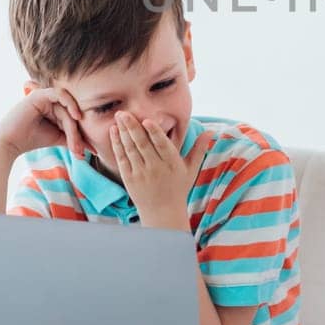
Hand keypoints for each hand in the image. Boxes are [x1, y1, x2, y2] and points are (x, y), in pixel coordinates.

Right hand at [0, 86, 88, 160]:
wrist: (10, 143)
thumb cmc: (32, 140)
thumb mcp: (58, 138)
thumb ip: (74, 138)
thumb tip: (93, 149)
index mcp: (55, 108)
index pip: (74, 118)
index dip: (82, 134)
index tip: (91, 151)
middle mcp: (50, 100)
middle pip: (72, 115)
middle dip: (77, 135)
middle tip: (79, 152)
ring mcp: (45, 96)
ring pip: (67, 110)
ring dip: (72, 128)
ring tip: (74, 146)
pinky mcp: (39, 94)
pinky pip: (60, 94)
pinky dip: (69, 104)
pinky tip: (76, 117)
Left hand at [112, 111, 216, 228]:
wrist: (162, 213)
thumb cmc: (178, 188)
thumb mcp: (191, 169)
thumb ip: (199, 149)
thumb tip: (211, 131)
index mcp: (172, 164)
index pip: (162, 146)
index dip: (154, 133)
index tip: (147, 120)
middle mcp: (155, 168)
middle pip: (143, 145)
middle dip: (133, 127)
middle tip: (125, 112)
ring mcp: (140, 173)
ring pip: (130, 149)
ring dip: (123, 132)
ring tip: (119, 116)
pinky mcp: (129, 178)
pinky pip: (121, 158)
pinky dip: (117, 144)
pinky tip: (114, 131)